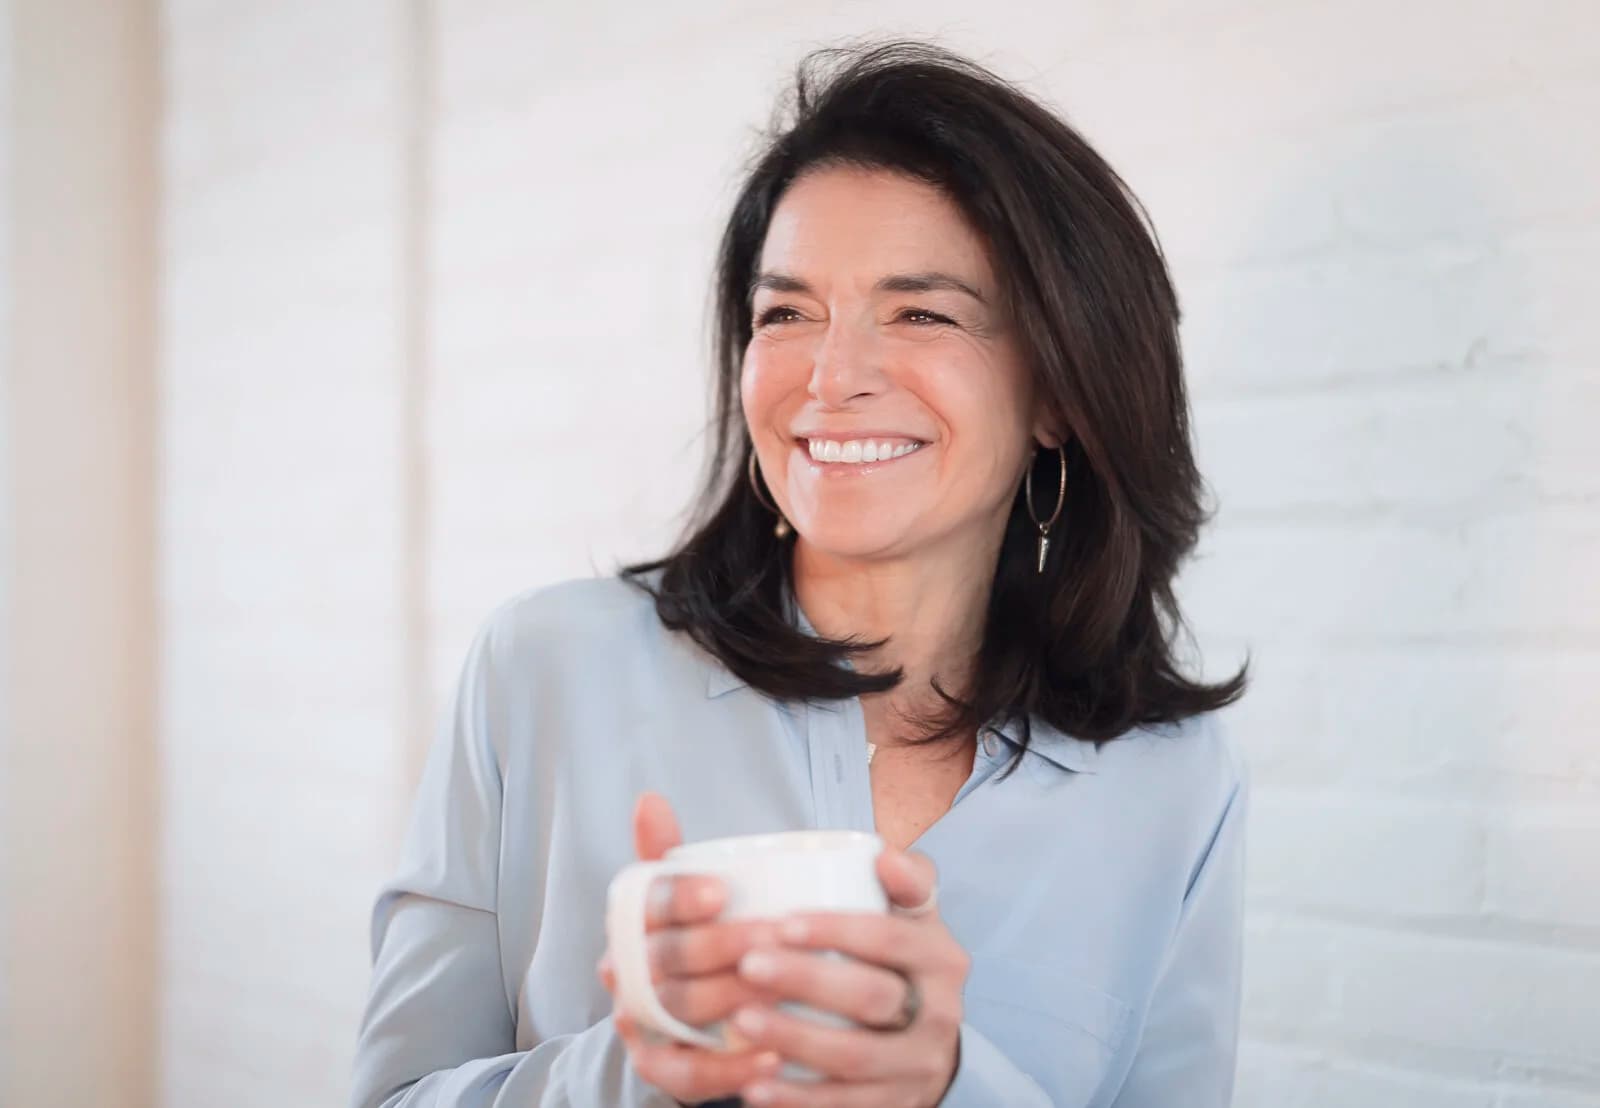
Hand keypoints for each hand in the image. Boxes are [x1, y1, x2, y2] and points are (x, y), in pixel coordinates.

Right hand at [599, 793, 783, 1101]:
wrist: (678, 1019)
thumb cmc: (693, 941)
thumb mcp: (680, 896)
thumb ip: (669, 852)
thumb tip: (649, 798)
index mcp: (633, 921)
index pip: (646, 903)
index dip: (679, 896)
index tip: (722, 891)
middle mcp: (627, 970)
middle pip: (666, 958)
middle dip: (721, 946)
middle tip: (775, 936)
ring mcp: (642, 1022)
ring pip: (679, 1011)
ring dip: (733, 1001)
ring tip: (785, 991)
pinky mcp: (661, 1068)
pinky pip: (688, 1076)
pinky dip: (730, 1071)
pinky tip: (775, 1060)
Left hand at [729, 848, 967, 1106]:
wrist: (927, 1042)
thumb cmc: (901, 960)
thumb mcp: (913, 917)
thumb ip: (904, 879)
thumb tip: (882, 855)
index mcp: (942, 959)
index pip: (891, 938)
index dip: (837, 930)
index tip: (782, 921)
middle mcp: (939, 1014)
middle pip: (871, 997)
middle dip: (807, 980)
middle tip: (748, 964)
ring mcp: (917, 1066)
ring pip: (855, 1057)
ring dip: (794, 1040)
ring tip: (741, 1020)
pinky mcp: (895, 1106)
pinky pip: (844, 1105)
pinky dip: (797, 1100)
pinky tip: (753, 1086)